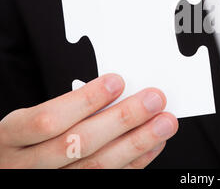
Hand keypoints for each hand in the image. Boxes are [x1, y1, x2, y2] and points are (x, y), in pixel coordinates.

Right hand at [0, 74, 177, 168]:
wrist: (13, 170)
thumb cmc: (26, 140)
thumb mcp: (28, 120)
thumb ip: (65, 108)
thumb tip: (116, 89)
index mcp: (12, 137)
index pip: (47, 120)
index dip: (84, 101)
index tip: (117, 81)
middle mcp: (26, 166)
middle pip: (79, 143)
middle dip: (122, 119)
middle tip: (154, 99)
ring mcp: (51, 183)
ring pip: (98, 166)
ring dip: (138, 142)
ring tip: (164, 122)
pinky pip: (110, 180)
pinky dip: (136, 162)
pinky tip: (154, 145)